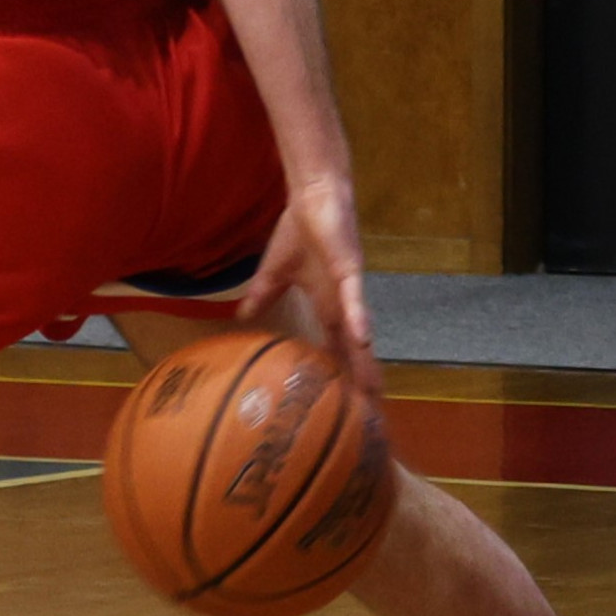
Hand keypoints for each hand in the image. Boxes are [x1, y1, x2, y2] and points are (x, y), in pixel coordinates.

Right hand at [238, 175, 380, 398]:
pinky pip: (354, 299)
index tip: (350, 406)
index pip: (336, 349)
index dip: (343, 377)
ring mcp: (348, 290)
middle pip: (354, 352)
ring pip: (360, 334)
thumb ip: (263, 295)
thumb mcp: (274, 272)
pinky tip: (362, 340)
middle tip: (371, 416)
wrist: (312, 198)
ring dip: (366, 362)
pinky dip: (358, 319)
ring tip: (372, 391)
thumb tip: (242, 316)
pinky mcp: (349, 270)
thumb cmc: (299, 231)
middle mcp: (342, 305)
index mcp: (326, 306)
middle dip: (362, 382)